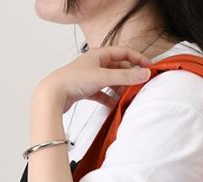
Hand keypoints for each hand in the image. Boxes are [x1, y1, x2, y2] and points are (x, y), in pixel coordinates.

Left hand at [32, 45, 152, 114]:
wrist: (52, 95)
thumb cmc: (73, 80)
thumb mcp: (103, 77)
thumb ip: (126, 76)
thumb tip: (145, 74)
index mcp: (98, 55)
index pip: (124, 53)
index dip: (138, 59)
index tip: (149, 67)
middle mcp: (95, 64)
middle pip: (118, 68)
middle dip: (130, 77)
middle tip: (140, 86)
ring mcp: (90, 77)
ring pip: (111, 82)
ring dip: (120, 89)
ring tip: (128, 97)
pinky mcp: (86, 90)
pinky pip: (103, 94)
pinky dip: (110, 99)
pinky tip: (114, 106)